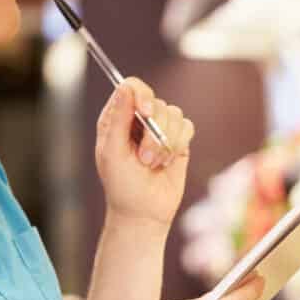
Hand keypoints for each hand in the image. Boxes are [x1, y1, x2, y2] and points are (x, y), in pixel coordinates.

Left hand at [95, 77, 194, 230]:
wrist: (144, 212)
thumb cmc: (122, 185)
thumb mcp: (113, 152)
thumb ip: (119, 118)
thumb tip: (126, 87)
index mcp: (117, 118)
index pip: (131, 87)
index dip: (142, 95)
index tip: (145, 113)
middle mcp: (138, 120)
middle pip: (156, 102)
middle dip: (154, 132)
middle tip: (144, 158)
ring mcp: (159, 129)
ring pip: (174, 114)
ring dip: (165, 142)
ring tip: (153, 164)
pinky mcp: (178, 141)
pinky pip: (187, 127)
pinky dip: (178, 145)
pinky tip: (167, 162)